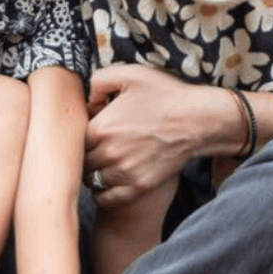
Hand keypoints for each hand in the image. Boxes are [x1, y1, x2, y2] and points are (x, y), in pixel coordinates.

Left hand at [84, 64, 215, 199]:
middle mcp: (108, 153)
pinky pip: (107, 199)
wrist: (198, 119)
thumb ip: (99, 81)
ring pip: (91, 181)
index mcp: (101, 127)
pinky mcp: (139, 186)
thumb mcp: (131, 74)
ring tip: (104, 163)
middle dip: (86, 154)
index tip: (92, 131)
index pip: (74, 140)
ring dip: (94, 173)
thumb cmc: (166, 94)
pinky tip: (110, 180)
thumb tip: (87, 99)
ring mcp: (124, 172)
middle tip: (97, 148)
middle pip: (81, 162)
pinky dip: (103, 193)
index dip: (80, 135)